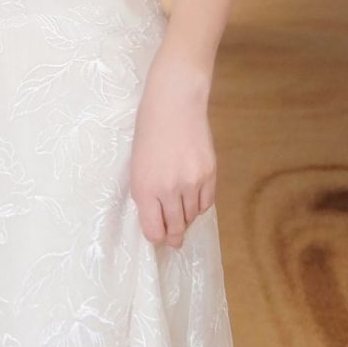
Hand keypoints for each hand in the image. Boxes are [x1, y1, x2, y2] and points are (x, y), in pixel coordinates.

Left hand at [129, 52, 215, 247]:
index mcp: (144, 188)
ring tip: (182, 216)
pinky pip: (206, 203)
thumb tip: (158, 218)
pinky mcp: (209, 174)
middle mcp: (168, 190)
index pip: (153, 230)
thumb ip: (147, 194)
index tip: (159, 238)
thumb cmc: (149, 132)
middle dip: (174, 237)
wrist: (174, 105)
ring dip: (186, 219)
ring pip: (192, 216)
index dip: (157, 237)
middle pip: (175, 227)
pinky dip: (200, 206)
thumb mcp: (138, 166)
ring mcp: (191, 182)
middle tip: (174, 242)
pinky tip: (194, 201)